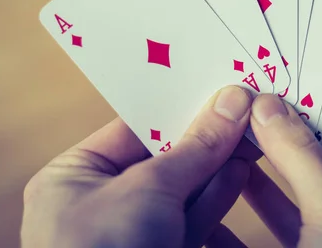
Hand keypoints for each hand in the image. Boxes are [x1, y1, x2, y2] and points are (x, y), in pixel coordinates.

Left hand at [21, 86, 252, 247]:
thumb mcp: (149, 188)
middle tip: (240, 108)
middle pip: (161, 158)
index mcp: (74, 178)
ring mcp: (132, 232)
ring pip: (182, 188)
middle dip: (203, 136)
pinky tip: (239, 171)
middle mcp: (100, 203)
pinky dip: (217, 196)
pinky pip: (191, 218)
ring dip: (216, 163)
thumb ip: (194, 145)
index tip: (213, 89)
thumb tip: (231, 101)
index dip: (175, 107)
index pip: (132, 129)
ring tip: (247, 132)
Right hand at [238, 94, 321, 247]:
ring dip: (260, 180)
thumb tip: (269, 107)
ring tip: (232, 144)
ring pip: (295, 211)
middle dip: (283, 148)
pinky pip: (272, 239)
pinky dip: (247, 220)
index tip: (281, 96)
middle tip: (250, 112)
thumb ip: (305, 161)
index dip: (318, 123)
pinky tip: (224, 195)